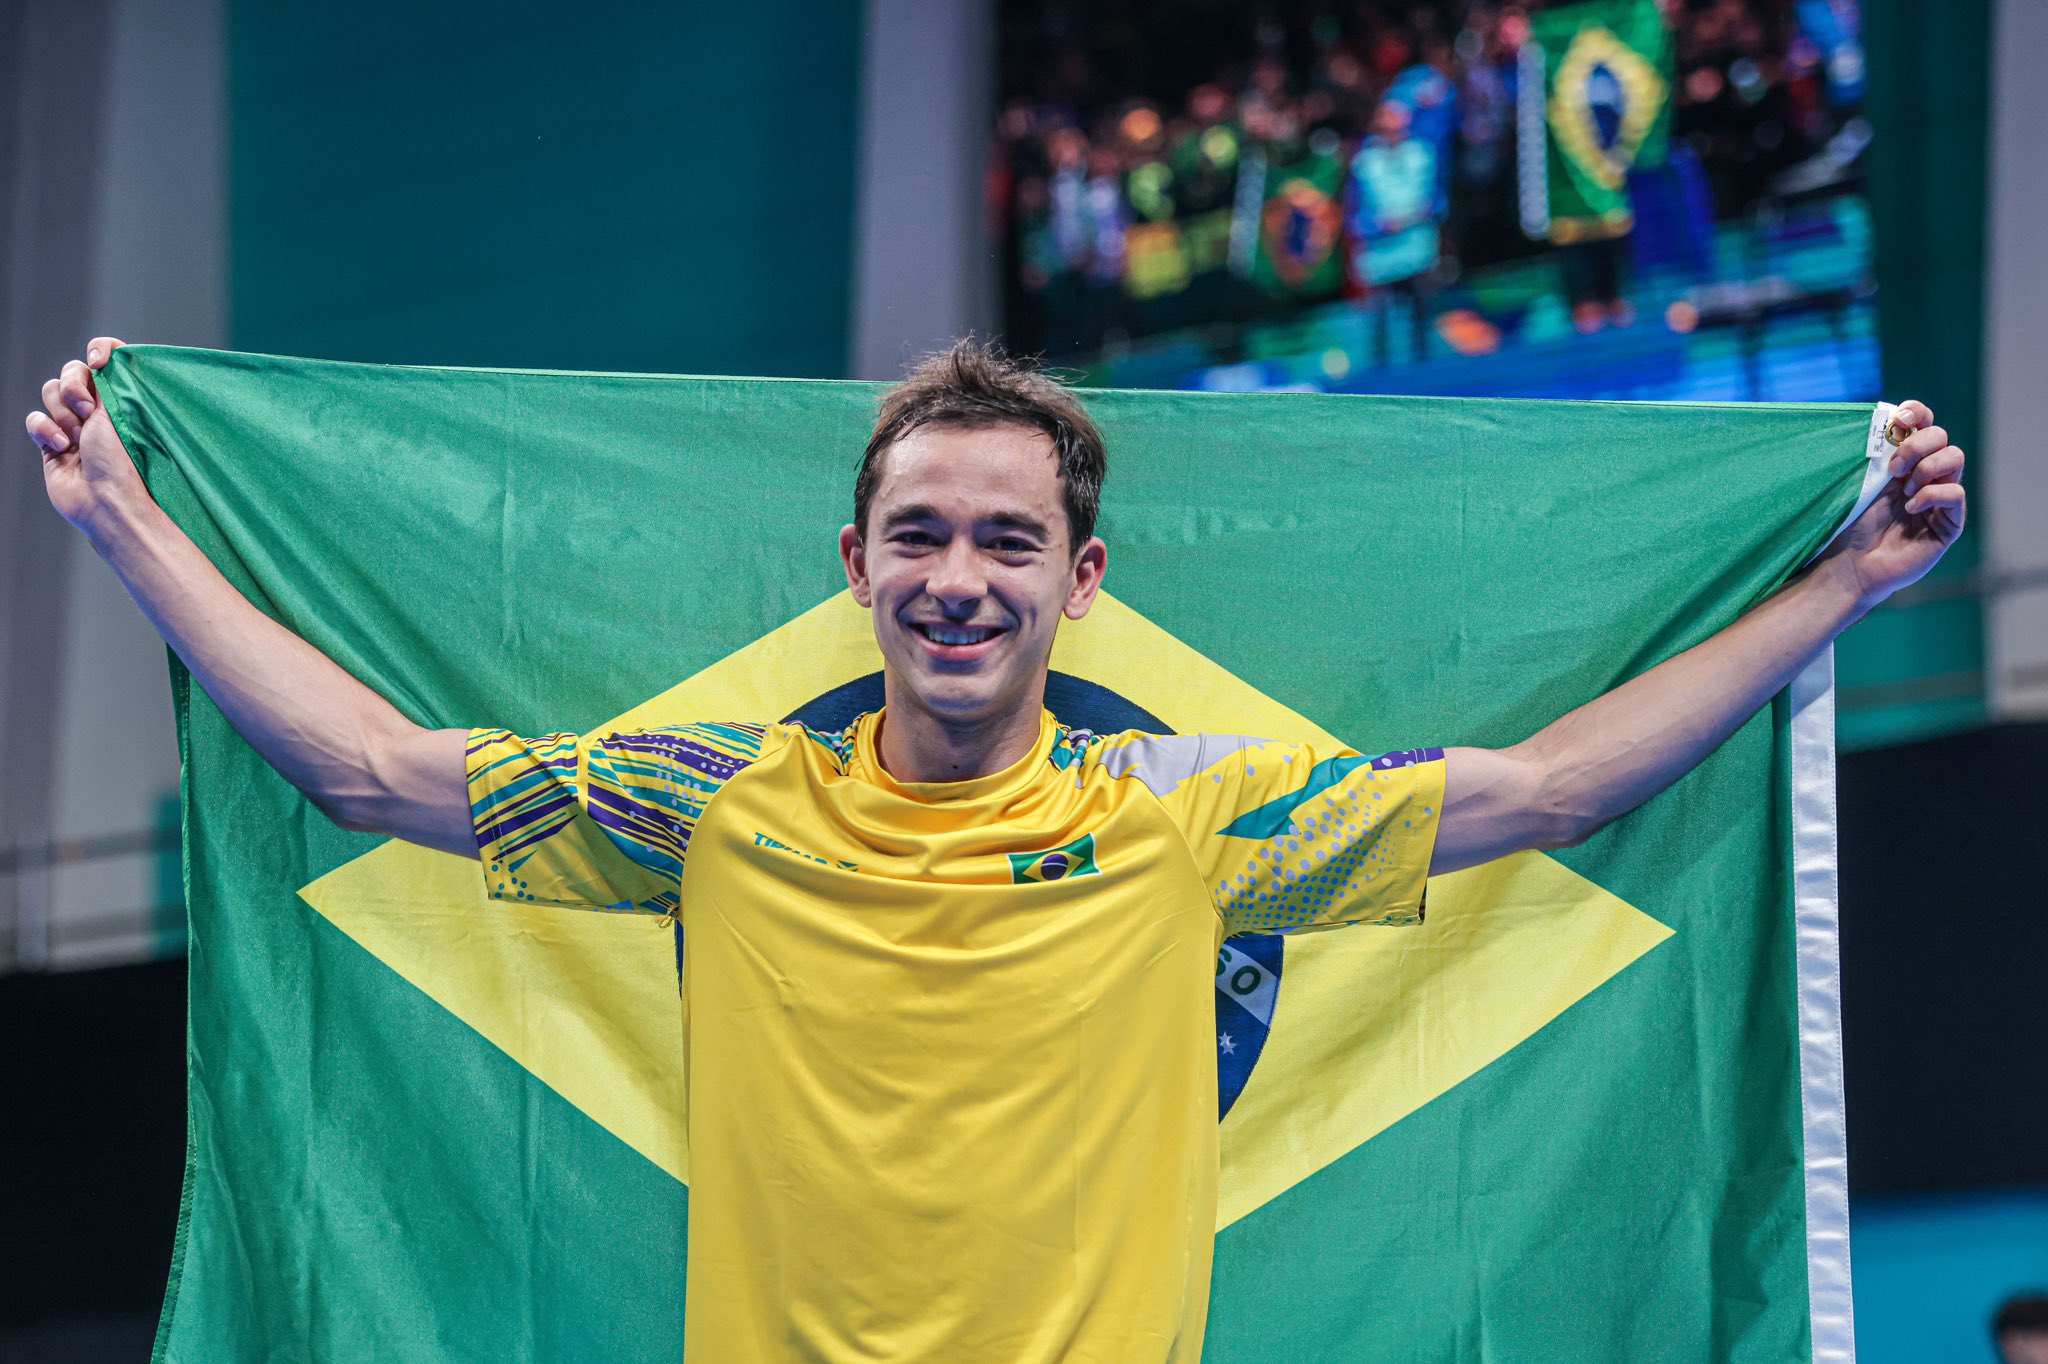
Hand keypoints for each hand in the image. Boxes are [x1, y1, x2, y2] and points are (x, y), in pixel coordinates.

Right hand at [23, 337, 146, 536]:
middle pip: (70, 371)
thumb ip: (115, 380)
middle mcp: (97, 408)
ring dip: (62, 414)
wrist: (105, 500)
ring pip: (50, 392)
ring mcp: (72, 425)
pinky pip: (35, 420)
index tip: (99, 361)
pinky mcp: (51, 443)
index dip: (99, 350)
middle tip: (88, 413)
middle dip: (74, 387)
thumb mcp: (124, 412)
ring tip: (78, 440)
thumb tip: (107, 351)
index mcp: (120, 397)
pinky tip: (62, 448)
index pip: (105, 356)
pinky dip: (45, 430)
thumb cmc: (123, 461)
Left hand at [1816, 399, 1965, 608]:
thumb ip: (1877, 453)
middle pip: (1941, 436)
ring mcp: (1940, 498)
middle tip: (1893, 468)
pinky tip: (1911, 508)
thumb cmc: (1850, 525)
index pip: (1924, 423)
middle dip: (1916, 445)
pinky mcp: (1950, 522)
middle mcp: (1926, 475)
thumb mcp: (1861, 482)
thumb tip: (1887, 418)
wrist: (1850, 565)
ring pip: (1955, 458)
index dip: (1918, 413)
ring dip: (1926, 469)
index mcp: (1904, 461)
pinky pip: (1955, 493)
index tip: (1900, 418)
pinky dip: (1932, 495)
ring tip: (1903, 491)